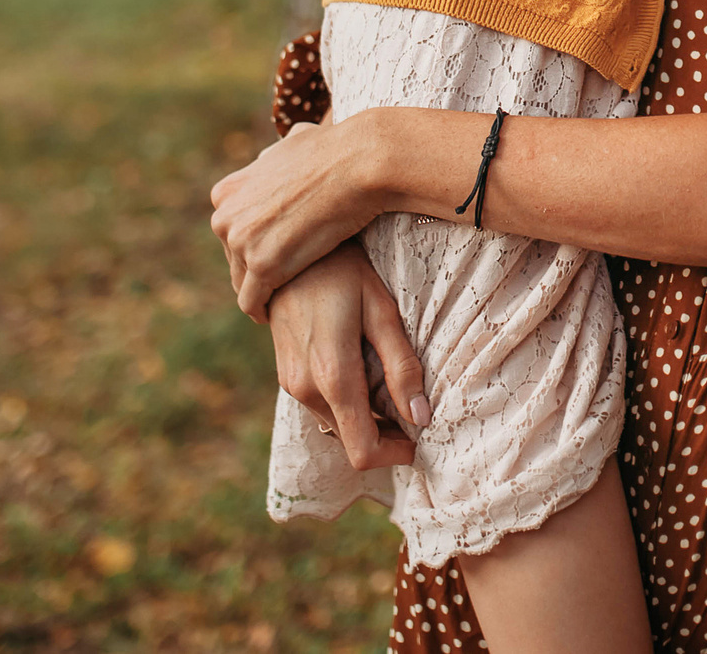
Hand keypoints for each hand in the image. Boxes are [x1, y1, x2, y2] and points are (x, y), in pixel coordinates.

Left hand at [210, 115, 392, 320]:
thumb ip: (273, 158)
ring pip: (241, 283)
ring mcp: (241, 242)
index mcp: (227, 192)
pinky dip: (262, 310)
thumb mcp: (288, 144)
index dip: (253, 244)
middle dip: (255, 269)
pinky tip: (278, 313)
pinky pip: (252, 301)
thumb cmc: (335, 149)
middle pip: (233, 259)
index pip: (231, 231)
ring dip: (261, 291)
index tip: (271, 255)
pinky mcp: (262, 265)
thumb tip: (273, 157)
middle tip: (282, 281)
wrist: (358, 162)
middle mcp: (225, 217)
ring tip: (284, 298)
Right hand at [269, 242, 428, 471]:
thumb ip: (401, 367)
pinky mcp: (286, 376)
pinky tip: (362, 368)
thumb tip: (420, 418)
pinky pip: (322, 406)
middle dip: (384, 433)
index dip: (394, 455)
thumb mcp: (381, 311)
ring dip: (365, 416)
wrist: (286, 252)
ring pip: (336, 424)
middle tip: (409, 401)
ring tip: (387, 377)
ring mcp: (291, 384)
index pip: (362, 450)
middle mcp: (305, 389)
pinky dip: (347, 402)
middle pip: (350, 441)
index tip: (418, 439)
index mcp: (332, 377)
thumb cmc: (342, 273)